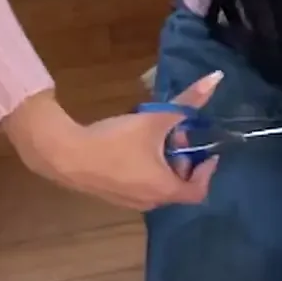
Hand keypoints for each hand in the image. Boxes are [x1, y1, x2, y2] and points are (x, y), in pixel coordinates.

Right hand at [3, 74, 221, 211]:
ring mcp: (129, 201)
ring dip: (164, 162)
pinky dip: (146, 168)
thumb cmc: (116, 141)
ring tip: (153, 135)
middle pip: (178, 184)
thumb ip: (187, 101)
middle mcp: (150, 201)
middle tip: (176, 132)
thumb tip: (216, 79)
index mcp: (165, 189)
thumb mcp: (156, 118)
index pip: (198, 190)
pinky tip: (132, 144)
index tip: (207, 152)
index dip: (207, 171)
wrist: (65, 154)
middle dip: (182, 158)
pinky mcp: (112, 195)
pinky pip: (140, 184)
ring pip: (158, 183)